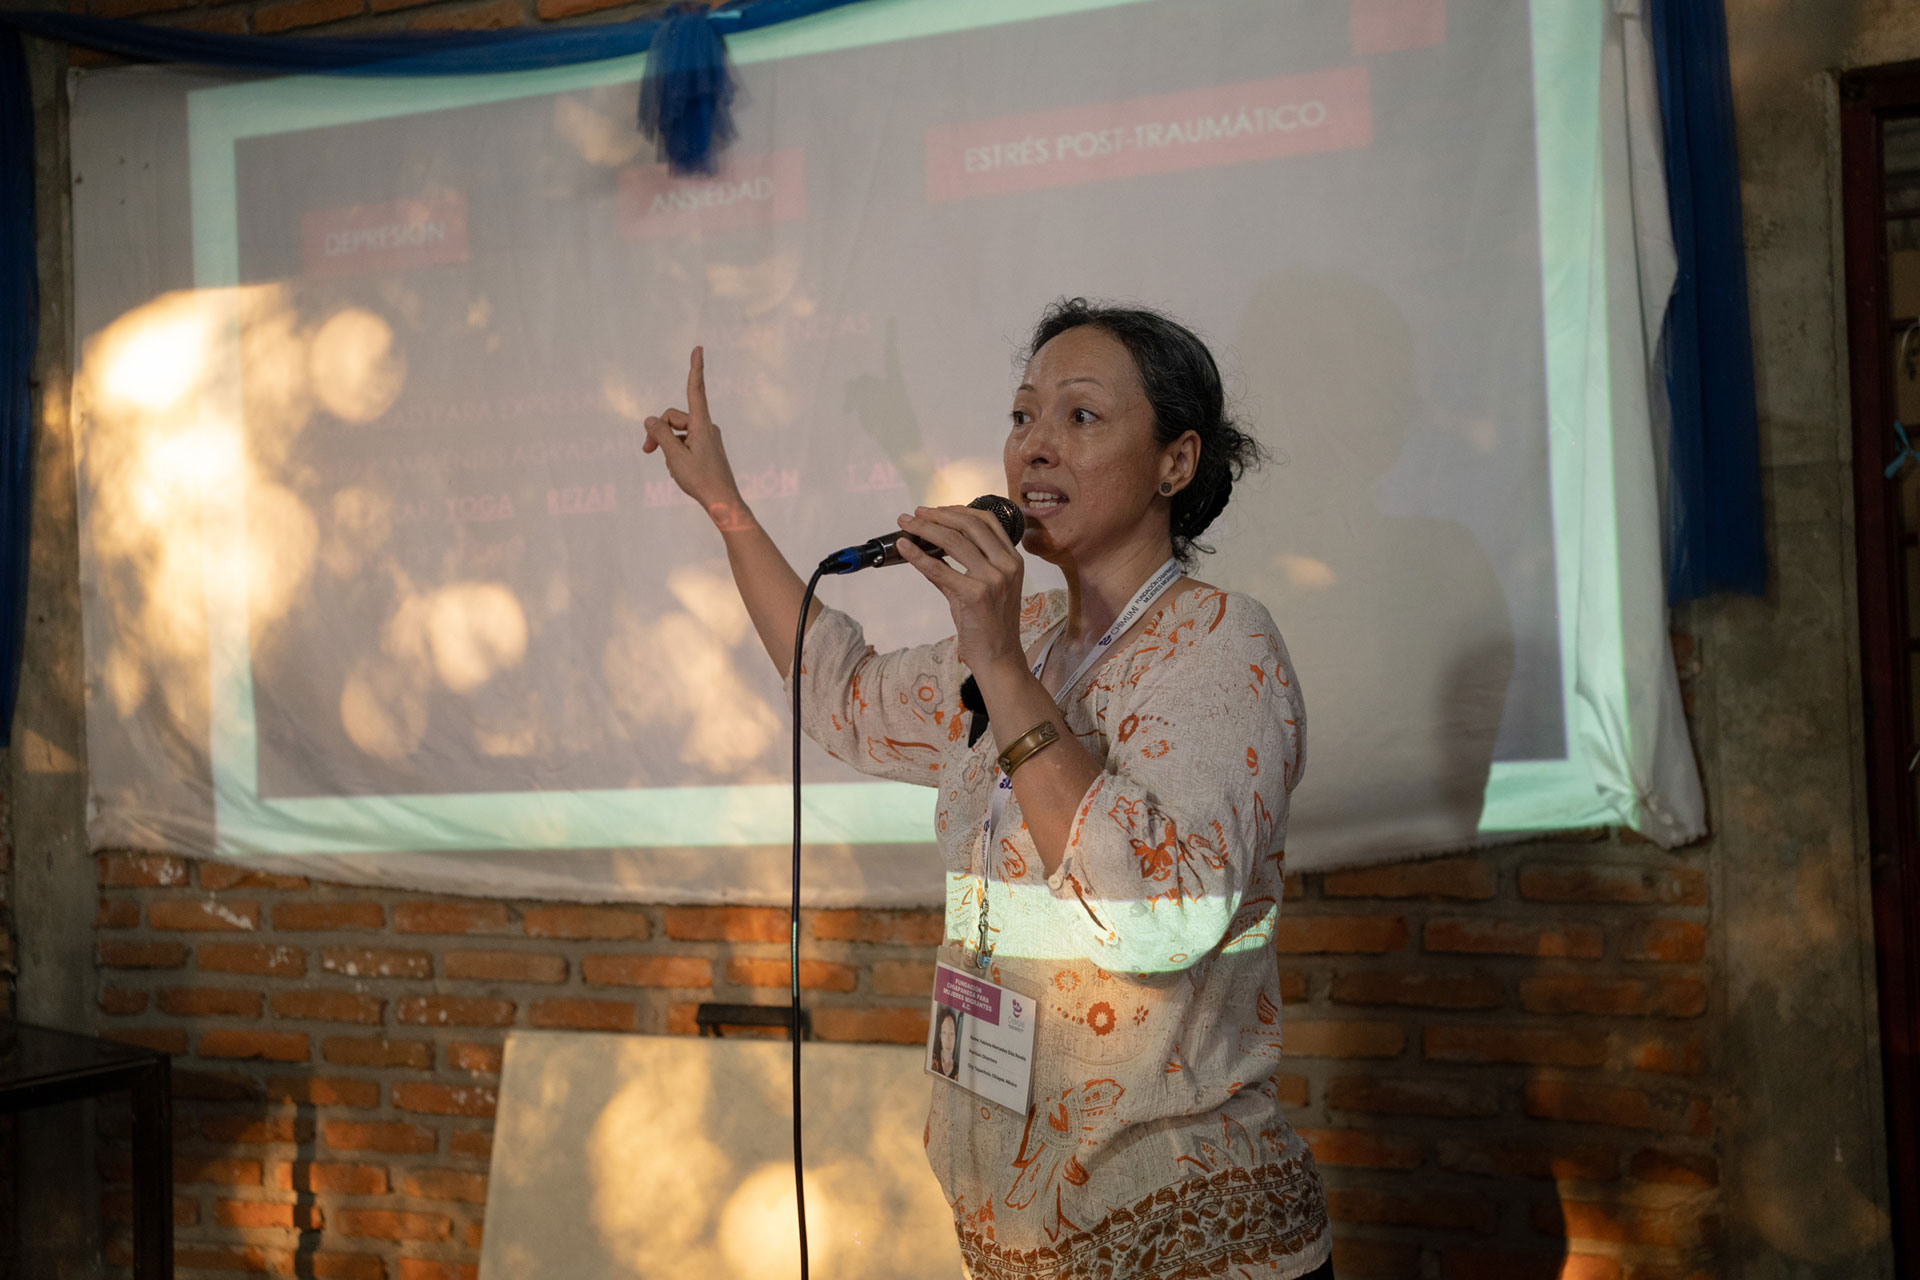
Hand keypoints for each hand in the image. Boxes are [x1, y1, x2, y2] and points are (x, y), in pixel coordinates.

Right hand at [642, 347, 747, 525]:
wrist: (723, 501)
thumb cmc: (701, 480)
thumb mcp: (674, 457)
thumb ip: (660, 435)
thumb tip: (650, 419)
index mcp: (702, 424)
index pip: (696, 390)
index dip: (695, 368)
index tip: (699, 349)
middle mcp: (707, 427)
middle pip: (674, 417)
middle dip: (658, 431)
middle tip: (646, 451)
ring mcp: (707, 437)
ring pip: (678, 432)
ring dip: (667, 446)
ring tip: (670, 467)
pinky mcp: (707, 448)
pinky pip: (685, 443)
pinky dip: (676, 453)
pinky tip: (678, 470)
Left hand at [895, 505, 1026, 676]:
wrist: (999, 658)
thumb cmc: (988, 626)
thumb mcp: (978, 589)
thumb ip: (955, 568)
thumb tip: (924, 549)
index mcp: (1012, 560)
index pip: (986, 520)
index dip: (958, 510)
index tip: (936, 510)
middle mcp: (1006, 565)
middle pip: (969, 524)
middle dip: (938, 515)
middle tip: (915, 514)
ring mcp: (993, 579)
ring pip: (953, 540)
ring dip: (925, 528)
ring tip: (906, 524)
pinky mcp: (976, 595)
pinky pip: (939, 568)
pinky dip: (918, 555)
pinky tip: (904, 547)